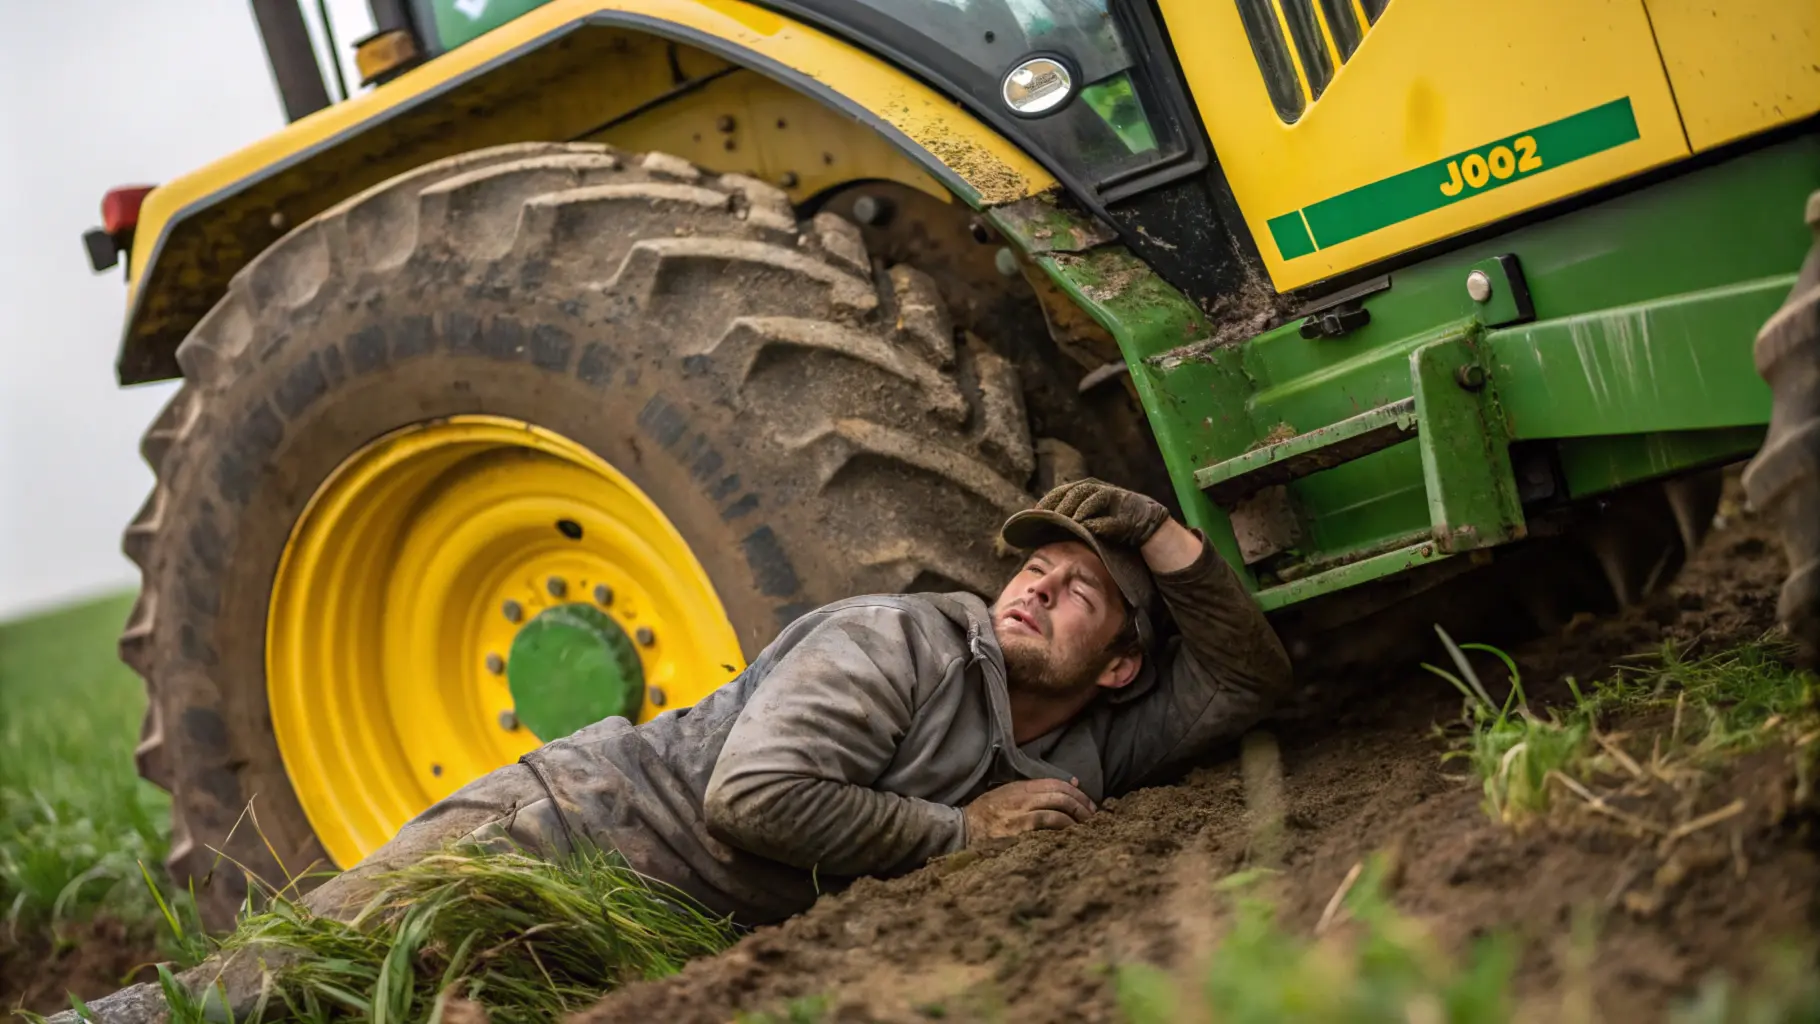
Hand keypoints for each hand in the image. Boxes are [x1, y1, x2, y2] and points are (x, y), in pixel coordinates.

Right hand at [962, 778, 1095, 845]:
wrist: (962, 830)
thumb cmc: (986, 814)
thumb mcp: (1007, 794)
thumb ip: (1034, 790)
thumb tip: (1072, 783)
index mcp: (1019, 788)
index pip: (1056, 784)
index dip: (1076, 792)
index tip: (1089, 802)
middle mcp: (1021, 799)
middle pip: (1060, 797)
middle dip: (1081, 806)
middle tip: (1092, 817)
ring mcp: (1019, 817)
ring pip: (1056, 814)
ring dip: (1075, 821)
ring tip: (1085, 829)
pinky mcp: (1017, 835)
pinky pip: (1045, 830)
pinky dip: (1061, 832)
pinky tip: (1070, 838)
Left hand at [1037, 478, 1169, 547]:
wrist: (1146, 525)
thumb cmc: (1111, 523)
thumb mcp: (1088, 517)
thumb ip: (1069, 517)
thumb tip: (1040, 525)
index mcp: (1087, 489)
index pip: (1062, 491)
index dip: (1048, 501)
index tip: (1034, 513)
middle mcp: (1099, 489)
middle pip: (1075, 492)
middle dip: (1061, 506)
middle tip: (1049, 520)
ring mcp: (1114, 499)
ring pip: (1091, 499)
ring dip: (1078, 511)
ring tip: (1068, 523)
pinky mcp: (1126, 513)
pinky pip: (1110, 516)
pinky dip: (1098, 522)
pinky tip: (1089, 529)